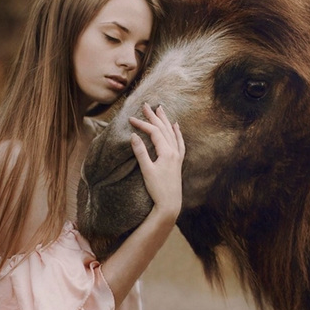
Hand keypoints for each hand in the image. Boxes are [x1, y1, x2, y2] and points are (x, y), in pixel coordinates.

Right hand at [129, 103, 184, 220]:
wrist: (170, 204)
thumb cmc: (157, 189)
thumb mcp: (146, 170)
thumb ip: (140, 152)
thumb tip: (134, 135)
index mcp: (166, 152)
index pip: (153, 132)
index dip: (142, 124)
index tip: (130, 119)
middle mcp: (174, 151)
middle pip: (164, 129)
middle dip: (154, 116)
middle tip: (145, 105)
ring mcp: (177, 156)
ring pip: (172, 133)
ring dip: (165, 120)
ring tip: (160, 109)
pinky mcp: (178, 162)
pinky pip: (179, 142)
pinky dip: (177, 133)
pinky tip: (176, 126)